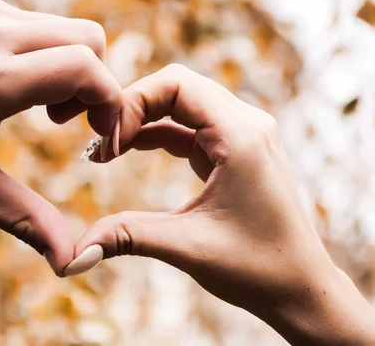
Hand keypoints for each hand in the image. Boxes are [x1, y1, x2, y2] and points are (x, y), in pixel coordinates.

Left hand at [0, 0, 121, 275]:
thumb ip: (28, 220)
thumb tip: (72, 262)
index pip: (85, 68)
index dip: (110, 103)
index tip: (100, 135)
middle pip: (88, 39)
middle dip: (95, 82)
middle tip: (65, 120)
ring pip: (64, 27)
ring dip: (70, 64)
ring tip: (38, 103)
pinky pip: (34, 20)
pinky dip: (42, 49)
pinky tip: (15, 80)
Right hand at [75, 64, 374, 343]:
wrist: (302, 290)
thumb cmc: (259, 269)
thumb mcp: (187, 247)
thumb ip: (127, 237)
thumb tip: (72, 254)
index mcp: (241, 135)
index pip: (176, 84)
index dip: (132, 103)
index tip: (106, 145)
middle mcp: (246, 125)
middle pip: (176, 87)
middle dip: (132, 108)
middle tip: (97, 143)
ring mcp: (242, 136)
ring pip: (181, 105)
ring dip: (141, 120)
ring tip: (104, 152)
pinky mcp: (234, 152)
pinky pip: (188, 128)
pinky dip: (156, 134)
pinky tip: (126, 151)